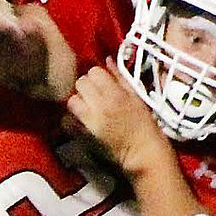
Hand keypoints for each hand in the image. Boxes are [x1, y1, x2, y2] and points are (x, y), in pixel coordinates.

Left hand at [66, 58, 172, 175]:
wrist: (143, 154)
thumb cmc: (145, 126)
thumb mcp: (138, 97)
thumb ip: (121, 78)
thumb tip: (108, 61)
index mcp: (116, 94)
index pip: (93, 72)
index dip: (97, 76)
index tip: (103, 82)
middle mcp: (101, 105)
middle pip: (80, 83)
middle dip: (86, 86)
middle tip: (95, 94)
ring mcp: (91, 120)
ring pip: (72, 100)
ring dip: (79, 100)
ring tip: (89, 107)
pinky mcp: (86, 134)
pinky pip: (70, 119)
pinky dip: (74, 117)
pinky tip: (84, 119)